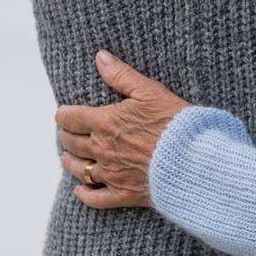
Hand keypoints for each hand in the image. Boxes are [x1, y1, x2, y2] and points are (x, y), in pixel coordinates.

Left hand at [54, 50, 190, 209]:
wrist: (192, 158)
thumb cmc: (174, 121)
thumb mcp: (149, 91)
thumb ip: (121, 75)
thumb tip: (100, 58)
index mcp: (105, 122)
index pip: (70, 118)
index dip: (64, 115)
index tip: (64, 113)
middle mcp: (102, 149)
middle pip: (71, 143)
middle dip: (66, 135)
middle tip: (67, 132)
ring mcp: (111, 173)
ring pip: (79, 169)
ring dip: (70, 161)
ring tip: (67, 156)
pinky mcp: (123, 193)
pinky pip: (95, 198)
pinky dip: (84, 194)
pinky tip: (80, 190)